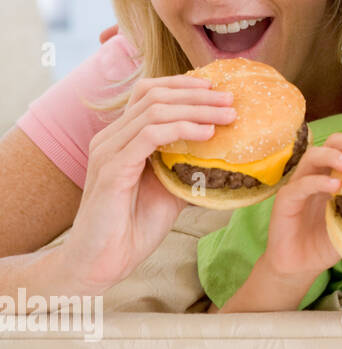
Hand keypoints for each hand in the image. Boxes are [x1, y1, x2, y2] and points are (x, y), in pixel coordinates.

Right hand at [64, 75, 236, 291]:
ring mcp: (109, 152)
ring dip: (197, 110)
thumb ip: (189, 167)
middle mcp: (111, 138)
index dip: (183, 86)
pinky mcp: (112, 170)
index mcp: (121, 138)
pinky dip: (182, 129)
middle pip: (155, 96)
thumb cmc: (134, 227)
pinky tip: (207, 134)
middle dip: (197, 95)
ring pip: (155, 111)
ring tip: (227, 116)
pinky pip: (148, 136)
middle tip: (230, 100)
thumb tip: (227, 157)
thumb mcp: (171, 189)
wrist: (103, 262)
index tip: (217, 91)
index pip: (149, 93)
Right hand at [265, 127, 341, 277]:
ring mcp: (300, 184)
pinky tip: (334, 186)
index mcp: (335, 172)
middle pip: (332, 142)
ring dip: (332, 155)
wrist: (301, 265)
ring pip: (312, 156)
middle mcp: (317, 173)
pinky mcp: (285, 201)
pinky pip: (300, 185)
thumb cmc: (330, 241)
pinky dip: (317, 181)